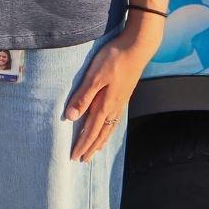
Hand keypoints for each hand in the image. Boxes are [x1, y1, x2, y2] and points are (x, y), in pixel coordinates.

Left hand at [65, 26, 159, 161]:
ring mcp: (120, 102)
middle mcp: (114, 107)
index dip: (82, 144)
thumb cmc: (113, 59)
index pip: (91, 131)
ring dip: (100, 141)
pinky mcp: (123, 95)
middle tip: (82, 160)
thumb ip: (83, 96)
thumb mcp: (94, 76)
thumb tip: (71, 117)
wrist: (136, 48)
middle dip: (90, 147)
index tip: (74, 157)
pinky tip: (107, 129)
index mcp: (105, 105)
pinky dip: (108, 130)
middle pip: (100, 133)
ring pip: (109, 128)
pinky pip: (114, 120)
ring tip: (94, 151)